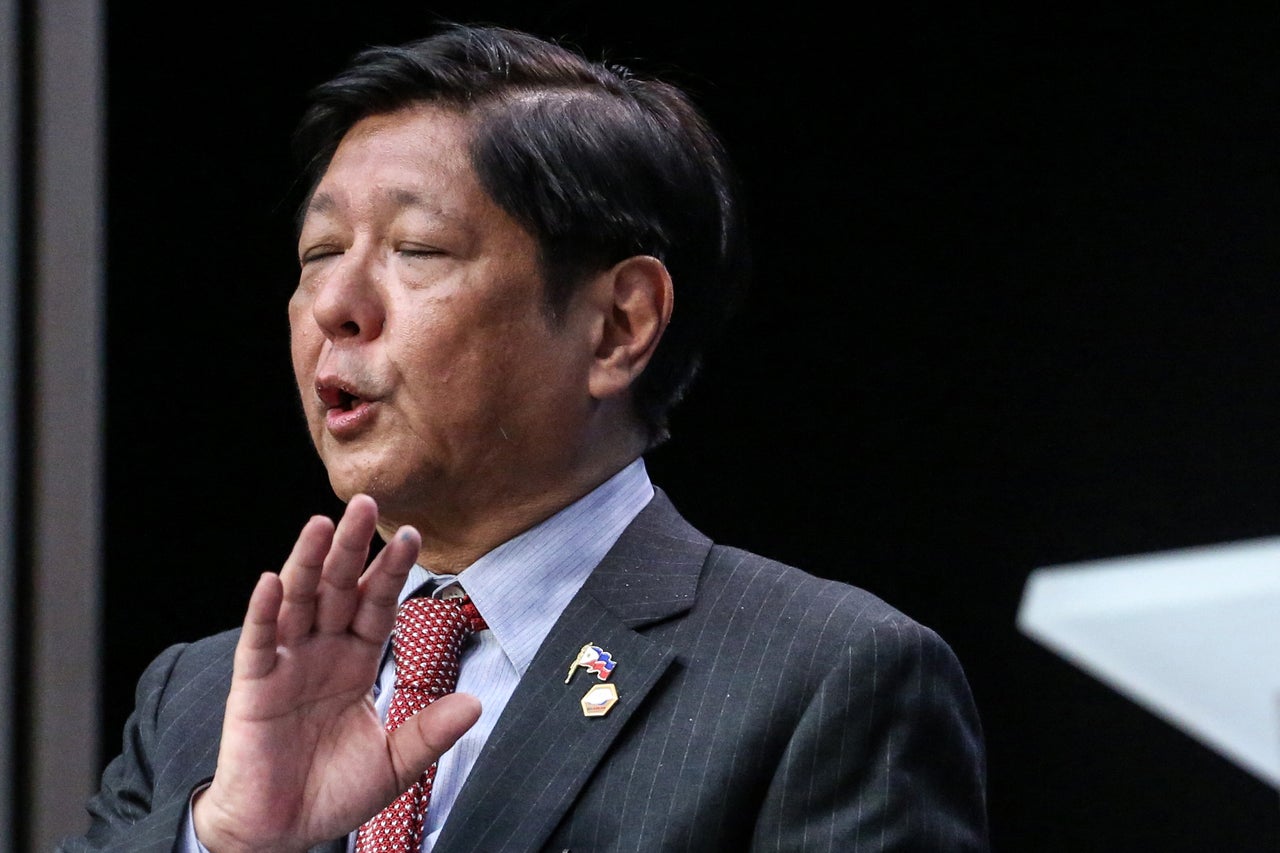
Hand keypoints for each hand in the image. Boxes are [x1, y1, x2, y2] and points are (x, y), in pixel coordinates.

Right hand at [192, 494, 481, 852]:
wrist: (281, 832)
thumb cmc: (332, 792)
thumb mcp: (393, 763)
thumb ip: (429, 732)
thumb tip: (476, 704)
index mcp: (356, 662)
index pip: (377, 605)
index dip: (391, 572)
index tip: (413, 535)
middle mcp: (321, 652)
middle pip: (338, 589)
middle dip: (352, 548)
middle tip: (366, 503)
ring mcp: (285, 665)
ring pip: (297, 601)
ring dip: (308, 562)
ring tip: (322, 525)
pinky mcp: (252, 687)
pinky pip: (259, 643)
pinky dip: (264, 612)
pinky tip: (271, 580)